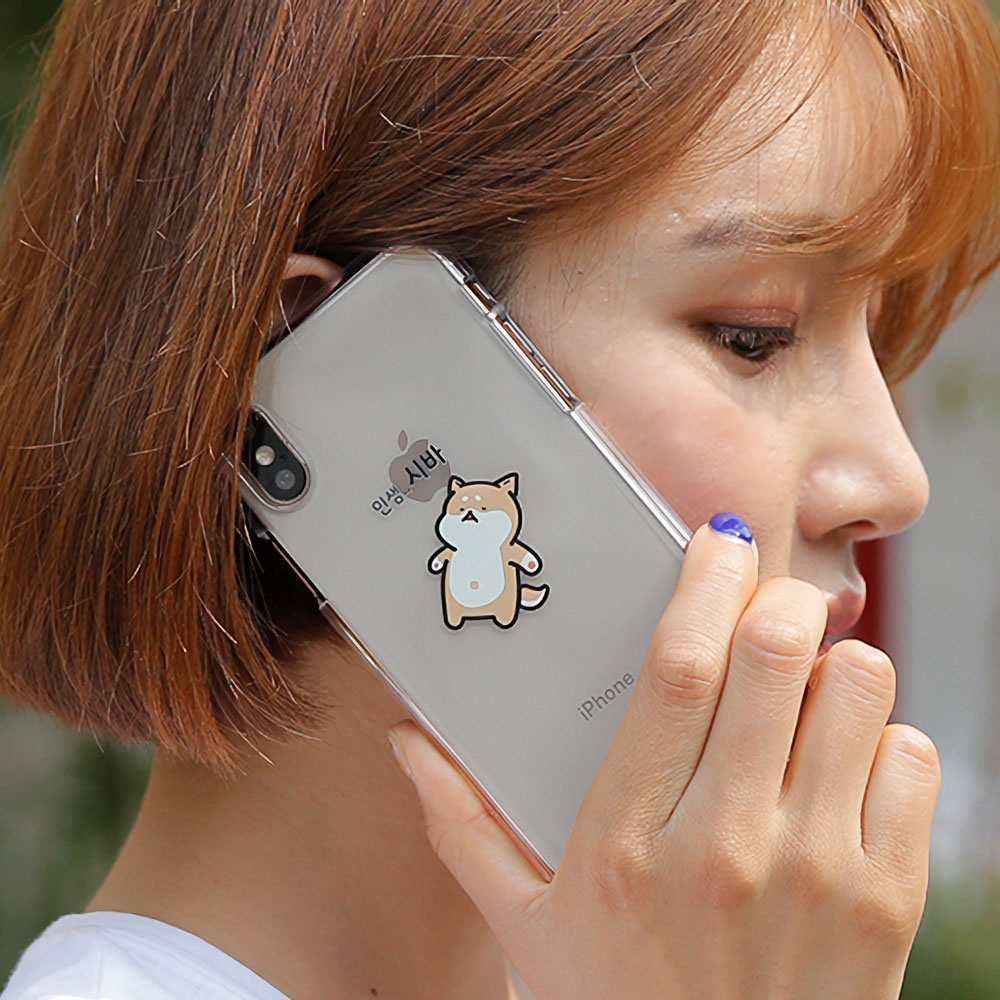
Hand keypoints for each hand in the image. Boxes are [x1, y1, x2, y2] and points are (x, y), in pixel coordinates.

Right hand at [388, 521, 939, 998]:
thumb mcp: (524, 924)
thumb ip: (462, 826)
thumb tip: (407, 744)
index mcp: (627, 840)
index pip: (678, 673)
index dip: (702, 586)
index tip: (714, 540)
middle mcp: (728, 846)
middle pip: (776, 658)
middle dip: (777, 600)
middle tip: (761, 602)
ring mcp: (820, 873)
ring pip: (858, 691)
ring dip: (829, 667)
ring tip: (795, 692)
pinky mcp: (888, 901)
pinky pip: (911, 759)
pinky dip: (881, 739)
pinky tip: (835, 766)